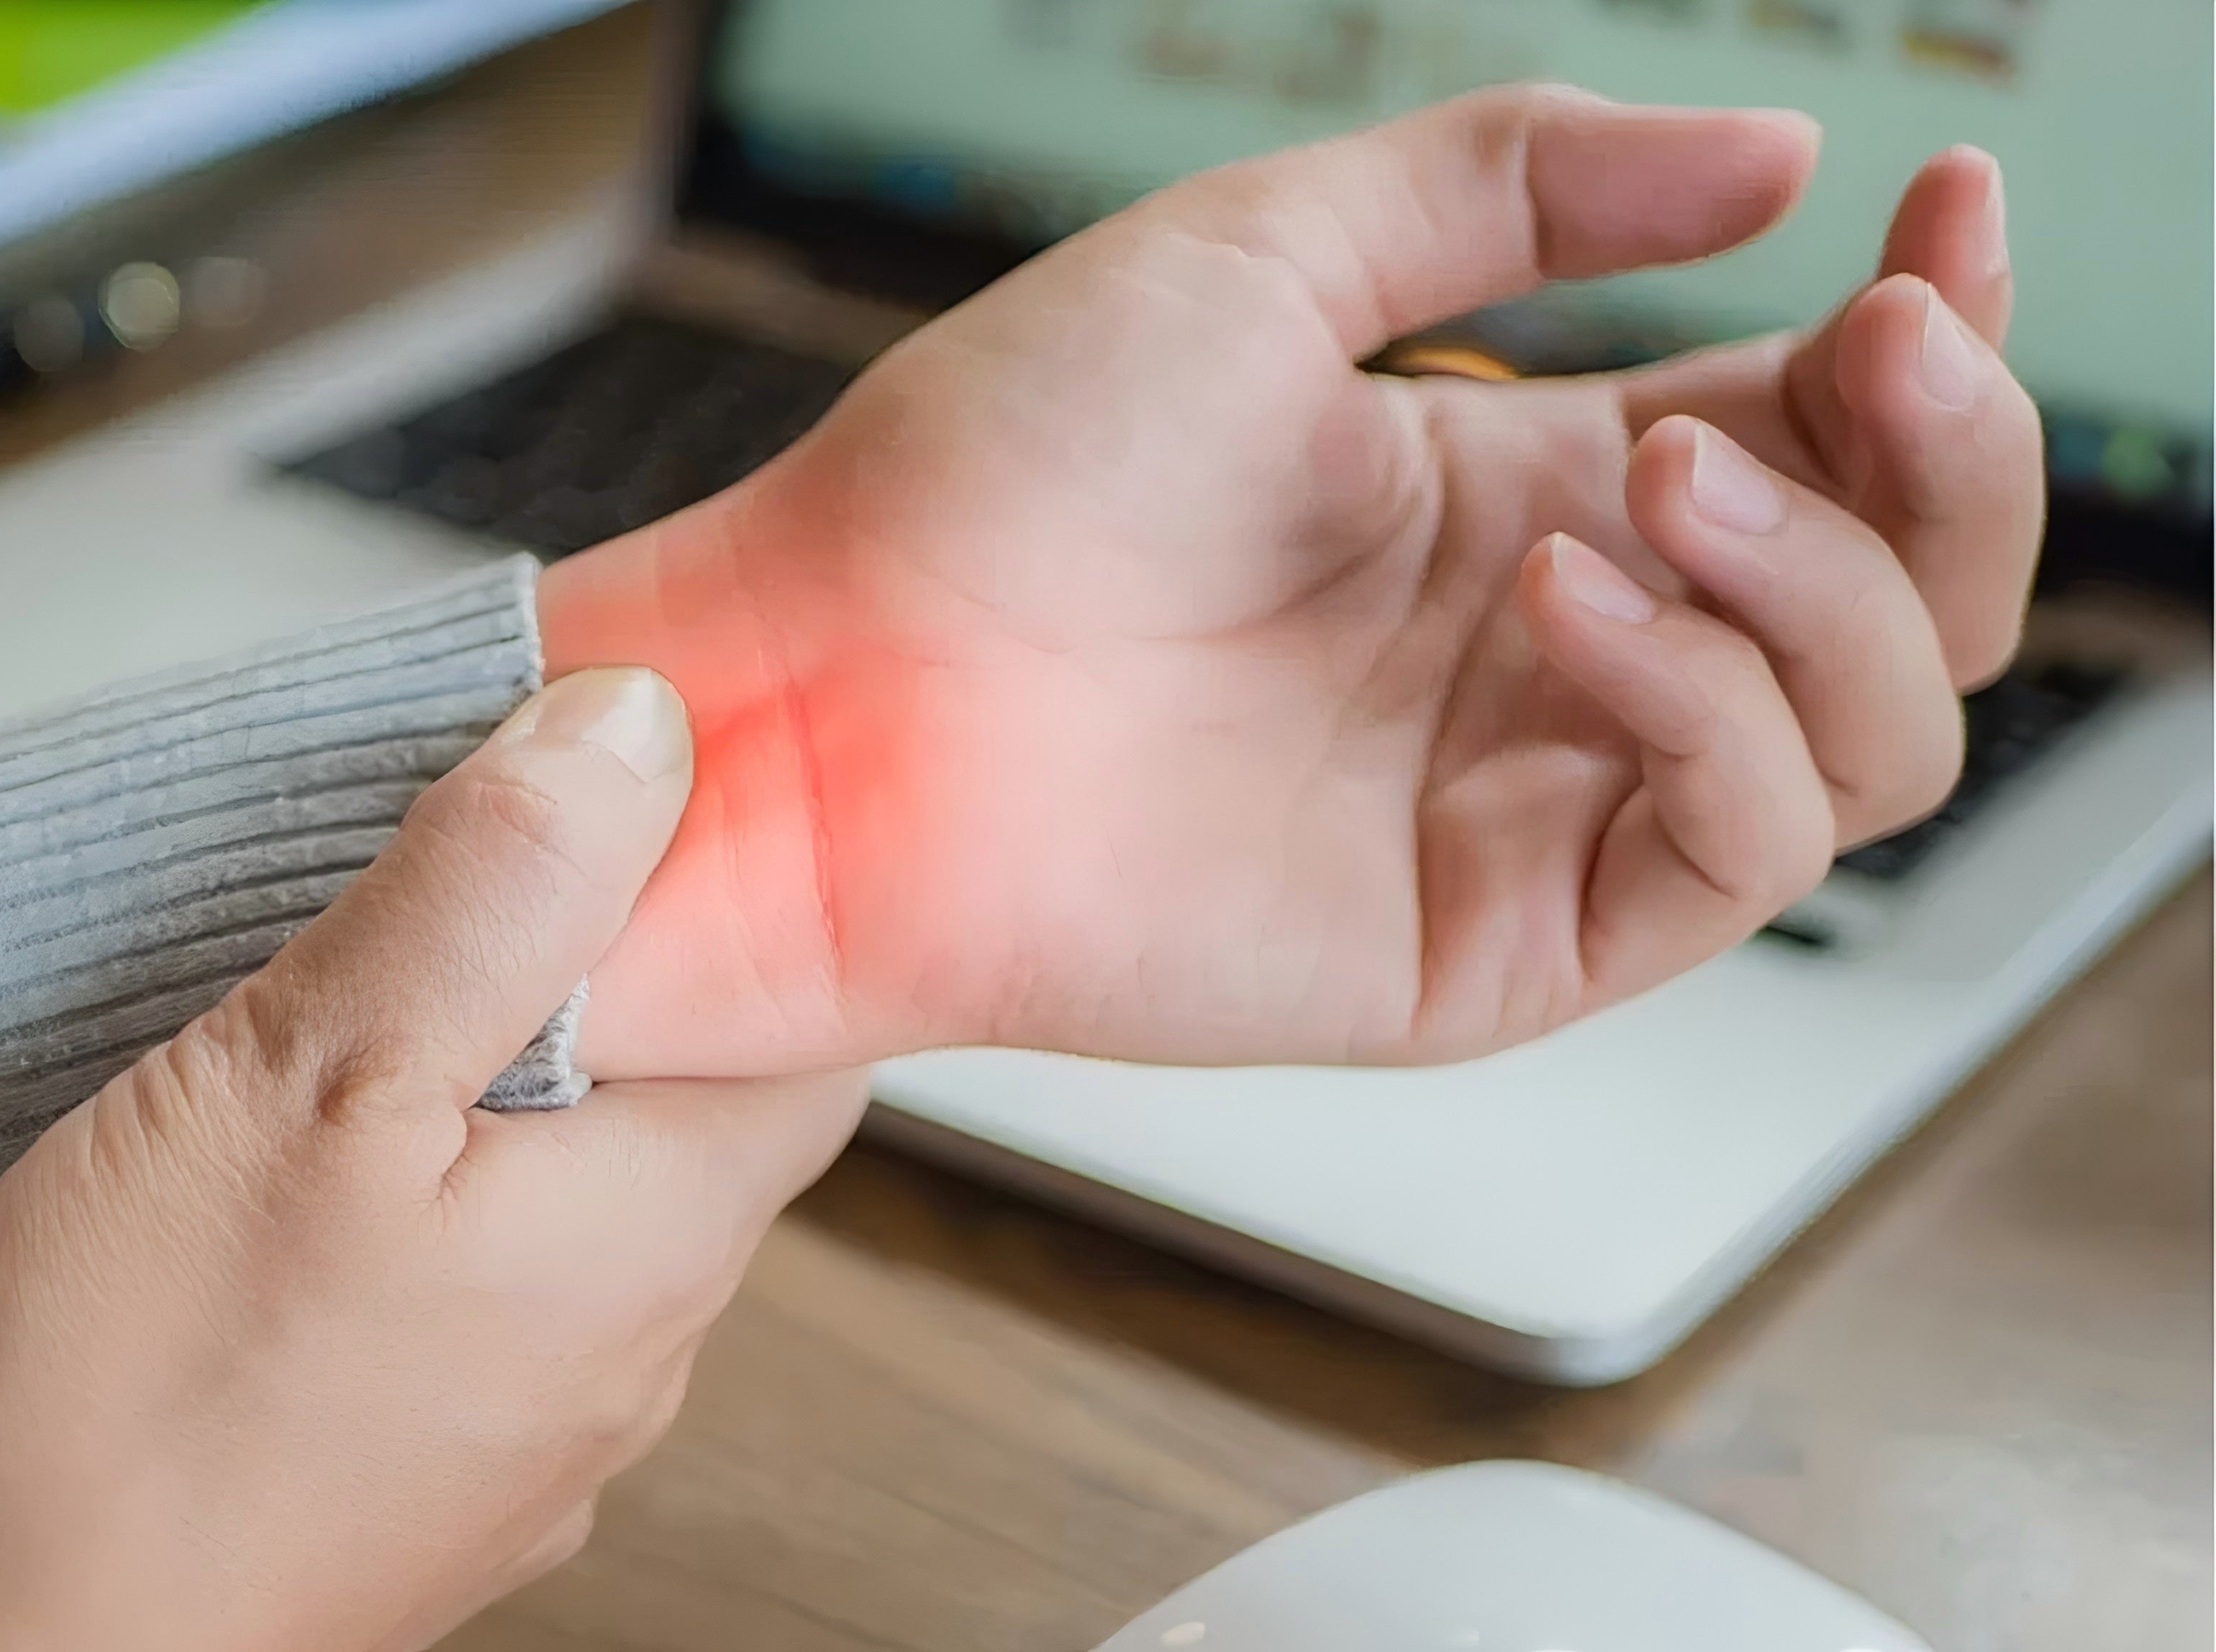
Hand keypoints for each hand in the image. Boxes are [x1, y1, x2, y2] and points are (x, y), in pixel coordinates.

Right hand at [0, 668, 867, 1650]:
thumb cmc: (123, 1418)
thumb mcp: (308, 1080)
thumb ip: (492, 897)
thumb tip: (633, 737)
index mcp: (651, 1238)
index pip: (808, 1032)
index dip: (735, 900)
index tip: (627, 807)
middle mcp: (625, 1354)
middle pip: (681, 1110)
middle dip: (590, 986)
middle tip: (447, 884)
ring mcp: (522, 1436)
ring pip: (563, 1202)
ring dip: (484, 1101)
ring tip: (336, 1029)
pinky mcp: (411, 1480)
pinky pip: (466, 1298)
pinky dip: (411, 1212)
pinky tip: (283, 1191)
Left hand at [546, 86, 2039, 1076]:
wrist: (839, 676)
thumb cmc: (995, 469)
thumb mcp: (1266, 255)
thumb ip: (1519, 188)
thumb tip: (1779, 156)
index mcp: (1522, 493)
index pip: (1825, 436)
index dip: (1924, 337)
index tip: (1945, 210)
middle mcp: (1557, 656)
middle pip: (1905, 598)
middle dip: (1947, 461)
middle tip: (1879, 346)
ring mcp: (1531, 807)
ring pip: (1869, 737)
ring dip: (1823, 580)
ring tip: (1643, 480)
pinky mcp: (1489, 944)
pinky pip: (1732, 852)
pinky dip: (1708, 711)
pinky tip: (1560, 598)